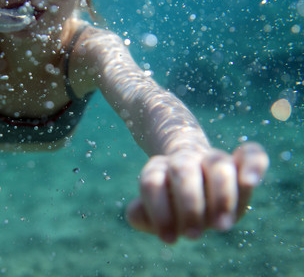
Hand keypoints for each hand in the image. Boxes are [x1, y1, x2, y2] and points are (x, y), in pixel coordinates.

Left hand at [126, 142, 268, 242]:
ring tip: (221, 225)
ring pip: (217, 164)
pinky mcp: (240, 161)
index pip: (151, 182)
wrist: (193, 179)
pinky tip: (252, 181)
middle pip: (182, 170)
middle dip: (188, 205)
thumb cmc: (171, 204)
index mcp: (158, 169)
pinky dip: (254, 165)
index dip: (158, 210)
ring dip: (221, 195)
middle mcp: (185, 160)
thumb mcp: (153, 212)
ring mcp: (213, 158)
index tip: (168, 238)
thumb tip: (139, 214)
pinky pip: (252, 154)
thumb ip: (141, 215)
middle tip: (192, 235)